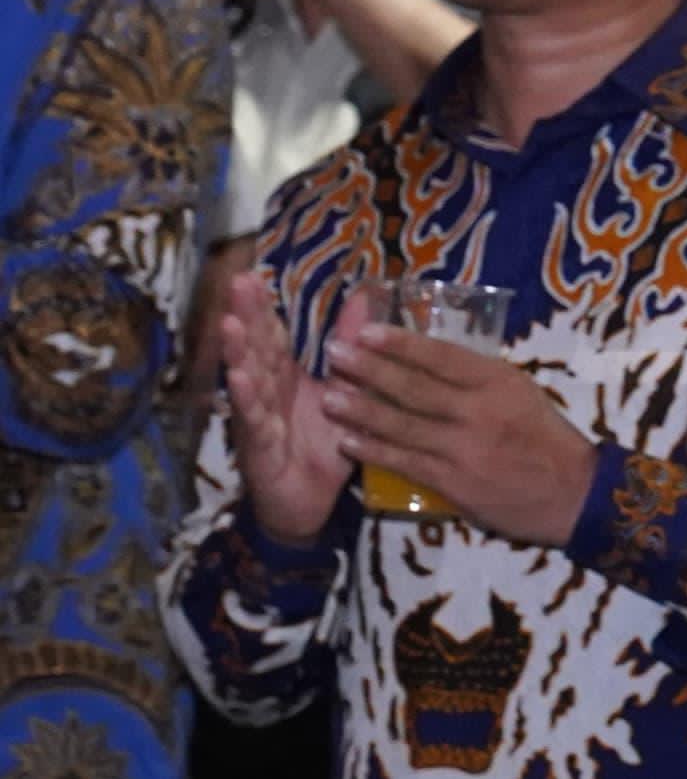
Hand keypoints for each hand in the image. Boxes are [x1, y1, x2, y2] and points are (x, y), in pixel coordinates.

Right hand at [217, 274, 351, 541]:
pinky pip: (253, 420)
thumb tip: (364, 299)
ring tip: (231, 324)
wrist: (311, 503)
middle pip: (256, 349)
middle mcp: (266, 392)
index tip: (253, 275)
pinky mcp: (259, 446)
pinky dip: (246, 399)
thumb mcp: (345, 391)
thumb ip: (350, 348)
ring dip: (238, 353)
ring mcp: (258, 417)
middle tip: (238, 282)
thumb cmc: (323, 445)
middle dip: (246, 316)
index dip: (263, 308)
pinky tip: (239, 379)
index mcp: (286, 377)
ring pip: (247, 380)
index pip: (273, 336)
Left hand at [323, 311, 600, 545]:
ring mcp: (464, 448)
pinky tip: (347, 441)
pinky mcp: (454, 482)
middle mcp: (478, 411)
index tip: (365, 330)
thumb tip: (426, 357)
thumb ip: (476, 378)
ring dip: (361, 410)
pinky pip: (405, 462)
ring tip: (328, 396)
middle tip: (333, 352)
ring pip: (402, 425)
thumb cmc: (545, 436)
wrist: (573, 492)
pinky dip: (373, 451)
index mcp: (498, 382)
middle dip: (369, 368)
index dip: (400, 343)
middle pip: (414, 387)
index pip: (441, 356)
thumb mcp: (520, 393)